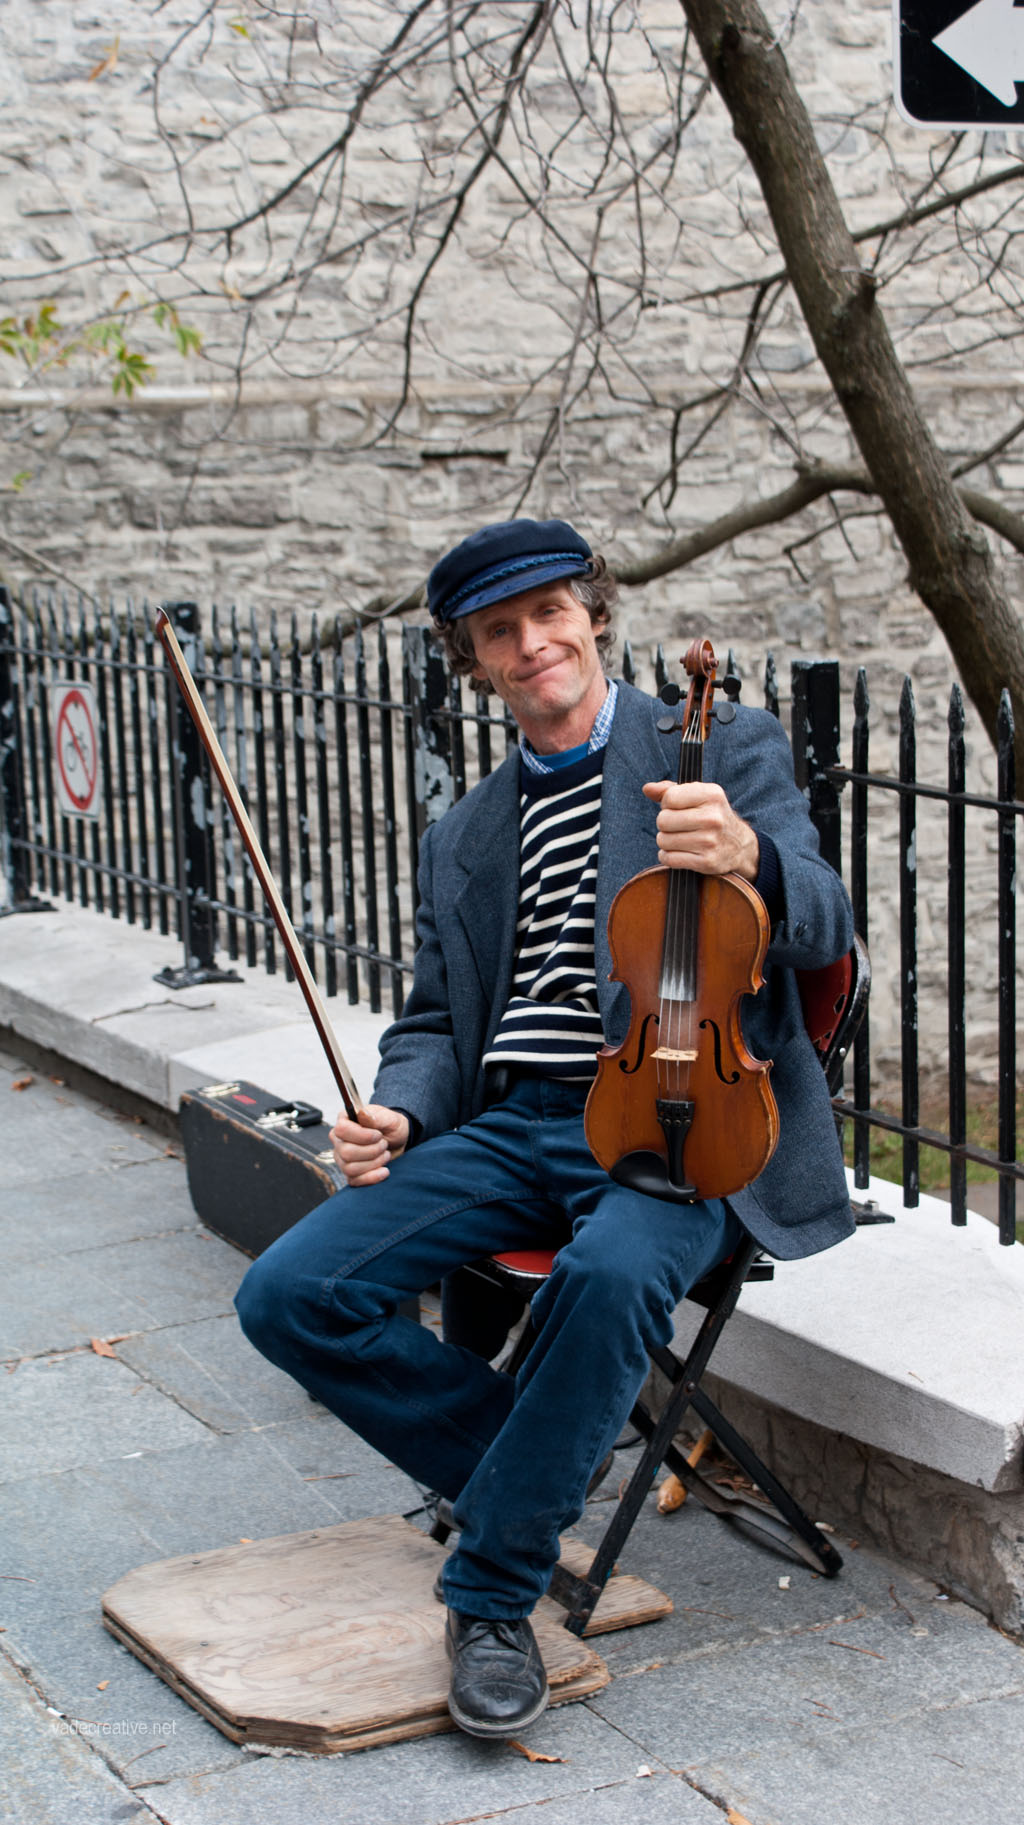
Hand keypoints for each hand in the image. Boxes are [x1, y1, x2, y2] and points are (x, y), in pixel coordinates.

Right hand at [330, 1103, 409, 1186]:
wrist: (398, 1141)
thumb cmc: (390, 1126)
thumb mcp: (389, 1118)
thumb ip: (376, 1116)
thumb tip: (363, 1114)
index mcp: (345, 1121)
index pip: (341, 1130)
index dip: (362, 1135)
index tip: (378, 1135)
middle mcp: (339, 1140)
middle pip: (346, 1152)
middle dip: (372, 1150)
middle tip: (384, 1144)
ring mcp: (342, 1158)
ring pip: (350, 1168)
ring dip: (374, 1163)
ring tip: (385, 1155)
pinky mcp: (350, 1173)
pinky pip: (354, 1181)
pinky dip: (372, 1177)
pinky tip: (384, 1171)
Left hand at [642, 780, 759, 881]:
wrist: (739, 846)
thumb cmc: (710, 816)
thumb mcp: (697, 796)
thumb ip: (669, 790)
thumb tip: (647, 788)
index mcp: (712, 795)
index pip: (669, 798)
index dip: (667, 804)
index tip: (678, 808)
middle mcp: (713, 817)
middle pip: (663, 820)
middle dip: (665, 824)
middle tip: (677, 826)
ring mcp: (710, 841)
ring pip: (663, 841)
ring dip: (666, 841)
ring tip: (680, 839)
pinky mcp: (707, 862)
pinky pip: (669, 859)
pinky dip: (668, 857)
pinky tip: (679, 852)